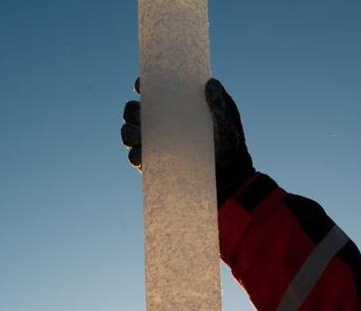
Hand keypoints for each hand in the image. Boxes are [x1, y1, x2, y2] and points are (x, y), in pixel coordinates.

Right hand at [120, 78, 255, 205]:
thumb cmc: (230, 144)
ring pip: (129, 133)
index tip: (141, 85)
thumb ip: (220, 103)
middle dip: (131, 110)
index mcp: (173, 106)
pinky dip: (135, 155)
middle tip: (140, 112)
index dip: (142, 85)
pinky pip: (135, 158)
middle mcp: (159, 122)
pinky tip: (142, 153)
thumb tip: (210, 84)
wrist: (231, 176)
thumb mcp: (228, 121)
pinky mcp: (153, 164)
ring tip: (139, 134)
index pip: (150, 90)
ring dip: (129, 132)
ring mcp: (154, 143)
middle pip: (132, 111)